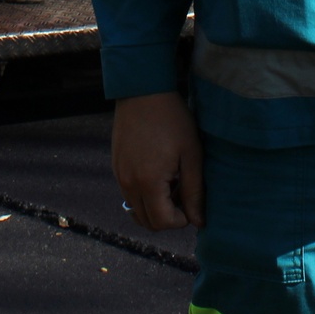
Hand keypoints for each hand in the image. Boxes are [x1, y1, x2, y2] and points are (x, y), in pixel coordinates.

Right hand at [112, 92, 204, 230]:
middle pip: (147, 222)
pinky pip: (129, 194)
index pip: (163, 222)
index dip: (181, 219)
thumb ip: (194, 192)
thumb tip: (198, 222)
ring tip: (171, 182)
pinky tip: (158, 172)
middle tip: (183, 192)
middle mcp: (128, 183)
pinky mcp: (116, 166)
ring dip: (155, 206)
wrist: (143, 91)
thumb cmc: (172, 120)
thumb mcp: (191, 155)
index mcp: (148, 182)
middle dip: (167, 216)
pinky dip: (144, 194)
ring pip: (136, 210)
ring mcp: (119, 175)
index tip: (191, 200)